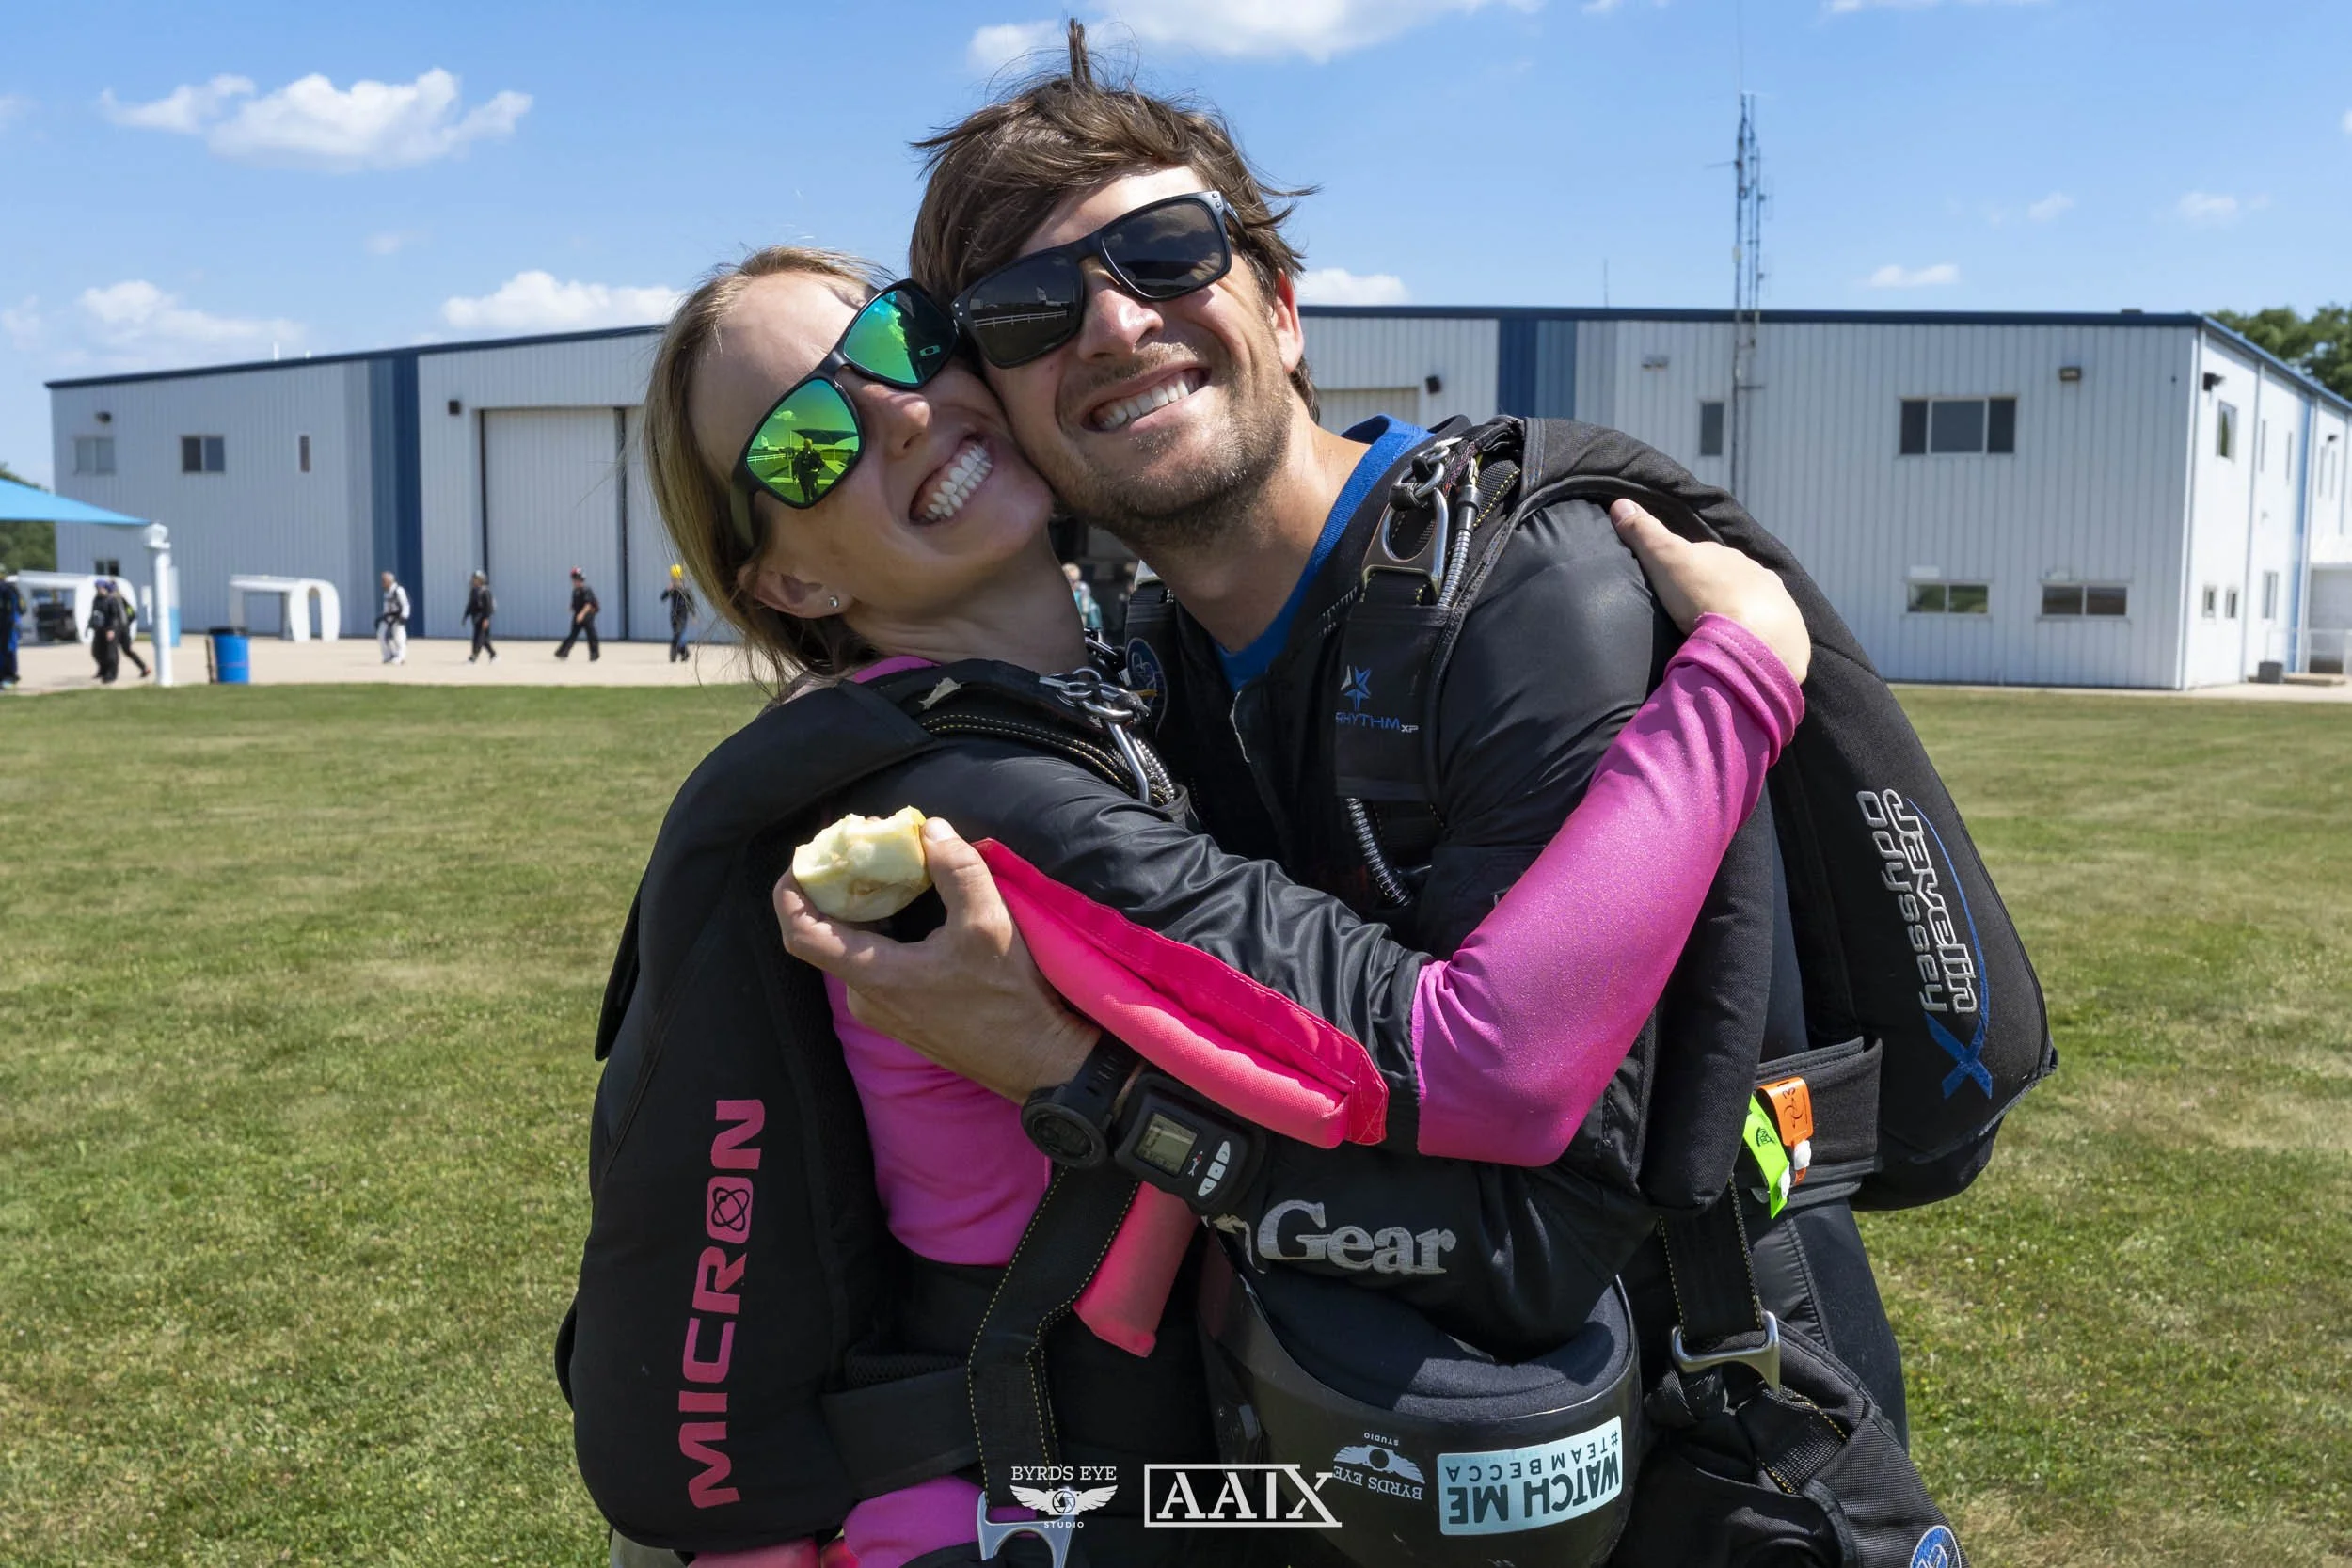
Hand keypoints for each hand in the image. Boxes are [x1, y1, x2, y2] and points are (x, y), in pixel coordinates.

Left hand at [775, 816, 1098, 1099]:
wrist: (1037, 1060)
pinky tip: (912, 904)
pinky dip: (882, 926)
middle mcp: (867, 997)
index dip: (791, 890)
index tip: (807, 856)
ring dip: (864, 905)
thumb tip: (931, 830)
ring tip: (892, 867)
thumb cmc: (1009, 999)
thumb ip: (957, 870)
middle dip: (838, 886)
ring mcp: (883, 1010)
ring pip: (853, 946)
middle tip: (863, 846)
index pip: (801, 933)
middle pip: (828, 933)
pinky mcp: (903, 1014)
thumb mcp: (989, 925)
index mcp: (875, 977)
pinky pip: (875, 961)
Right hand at [1610, 499, 1810, 684]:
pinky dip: (1759, 638)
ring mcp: (1777, 602)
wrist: (1753, 639)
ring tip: (1721, 635)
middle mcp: (1756, 573)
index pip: (1705, 557)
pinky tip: (1745, 650)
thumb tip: (1620, 503)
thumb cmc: (1704, 596)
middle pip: (1731, 580)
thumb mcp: (1665, 559)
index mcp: (1727, 556)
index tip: (1674, 587)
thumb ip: (1645, 533)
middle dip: (1716, 592)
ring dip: (1739, 615)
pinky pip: (1772, 633)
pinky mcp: (1791, 634)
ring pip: (1754, 604)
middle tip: (1694, 614)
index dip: (1687, 570)